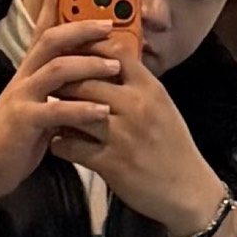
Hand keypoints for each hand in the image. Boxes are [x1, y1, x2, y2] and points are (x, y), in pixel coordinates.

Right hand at [0, 17, 127, 211]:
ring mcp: (21, 97)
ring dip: (87, 64)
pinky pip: (55, 110)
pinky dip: (80, 109)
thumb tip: (84, 78)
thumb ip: (57, 90)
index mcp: (28, 72)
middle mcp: (23, 77)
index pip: (41, 30)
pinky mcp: (23, 121)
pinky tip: (102, 111)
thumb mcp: (38, 106)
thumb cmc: (17, 139)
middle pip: (51, 40)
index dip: (50, 4)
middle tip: (108, 24)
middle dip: (80, 28)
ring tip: (115, 67)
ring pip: (55, 69)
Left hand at [58, 47, 227, 236]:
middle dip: (64, 81)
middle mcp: (136, 106)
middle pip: (86, 79)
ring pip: (74, 111)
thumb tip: (106, 63)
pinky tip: (58, 142)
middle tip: (50, 83)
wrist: (187, 190)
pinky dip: (60, 143)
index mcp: (150, 89)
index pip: (115, 53)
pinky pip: (71, 146)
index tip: (72, 49)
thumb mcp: (161, 105)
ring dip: (58, 111)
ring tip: (50, 112)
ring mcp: (122, 135)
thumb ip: (136, 84)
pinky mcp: (110, 163)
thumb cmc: (172, 145)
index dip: (89, 47)